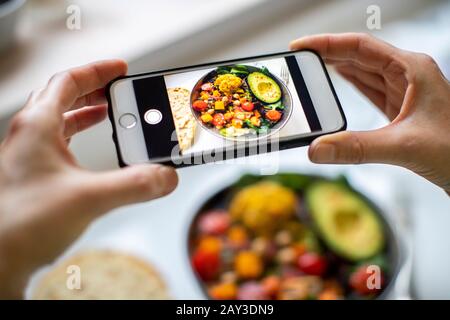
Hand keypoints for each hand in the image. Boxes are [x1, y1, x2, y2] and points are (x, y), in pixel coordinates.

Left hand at [0, 60, 177, 297]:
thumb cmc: (20, 224)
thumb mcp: (89, 198)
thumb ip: (135, 185)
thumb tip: (165, 176)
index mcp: (38, 126)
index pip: (69, 81)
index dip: (98, 71)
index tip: (121, 69)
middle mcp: (29, 135)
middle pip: (61, 96)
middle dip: (92, 89)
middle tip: (117, 88)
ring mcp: (27, 155)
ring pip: (57, 119)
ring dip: (83, 112)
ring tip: (107, 113)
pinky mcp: (31, 174)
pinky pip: (55, 143)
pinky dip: (75, 137)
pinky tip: (88, 151)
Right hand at [290, 33, 449, 192]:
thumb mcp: (404, 146)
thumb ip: (357, 148)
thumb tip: (316, 150)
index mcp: (412, 69)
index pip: (361, 47)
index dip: (328, 44)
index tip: (302, 46)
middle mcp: (408, 75)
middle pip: (360, 56)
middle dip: (328, 55)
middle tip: (299, 58)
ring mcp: (404, 91)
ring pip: (364, 72)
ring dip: (337, 69)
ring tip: (310, 67)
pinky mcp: (400, 109)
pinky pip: (369, 90)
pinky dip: (349, 87)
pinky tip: (335, 83)